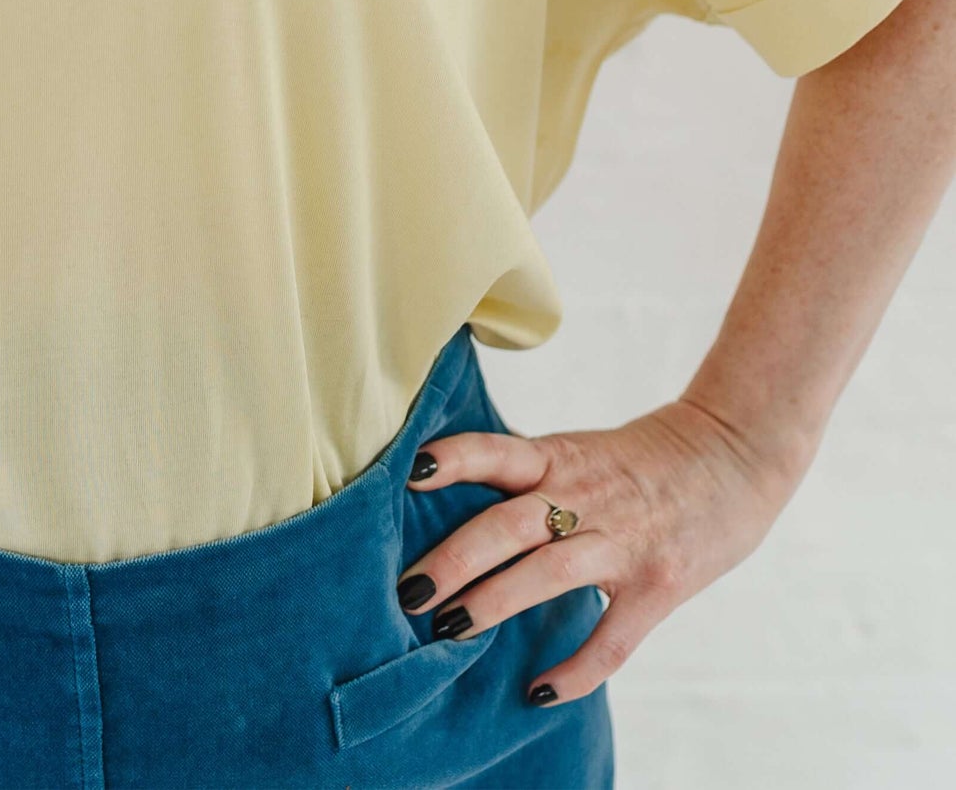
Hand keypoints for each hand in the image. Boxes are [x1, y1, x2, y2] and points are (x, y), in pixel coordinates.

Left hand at [394, 397, 804, 704]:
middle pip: (509, 523)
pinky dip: (575, 669)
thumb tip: (451, 503)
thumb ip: (529, 475)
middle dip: (454, 558)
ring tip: (447, 631)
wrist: (733, 453)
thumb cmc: (643, 458)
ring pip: (549, 574)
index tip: (406, 476)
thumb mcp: (579, 449)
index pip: (496, 451)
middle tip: (407, 591)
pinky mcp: (660, 584)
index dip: (452, 459)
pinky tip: (537, 691)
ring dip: (494, 602)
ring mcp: (625, 541)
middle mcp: (586, 495)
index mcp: (560, 456)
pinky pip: (613, 637)